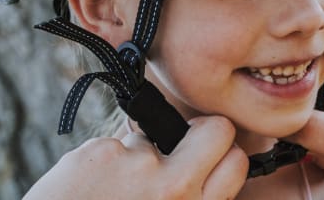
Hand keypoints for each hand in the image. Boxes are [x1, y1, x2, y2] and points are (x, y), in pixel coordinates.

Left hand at [25, 116, 247, 199]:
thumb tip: (201, 176)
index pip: (237, 160)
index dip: (223, 158)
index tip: (208, 162)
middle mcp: (171, 187)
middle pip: (214, 129)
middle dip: (201, 134)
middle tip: (177, 152)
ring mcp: (133, 164)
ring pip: (148, 140)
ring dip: (134, 160)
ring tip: (110, 198)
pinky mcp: (97, 152)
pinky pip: (110, 147)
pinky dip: (100, 166)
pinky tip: (86, 193)